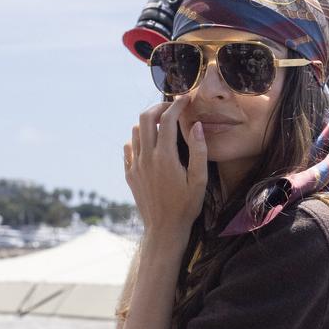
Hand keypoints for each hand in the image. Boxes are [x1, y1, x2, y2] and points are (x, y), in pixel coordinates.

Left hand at [124, 95, 206, 240]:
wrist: (164, 229)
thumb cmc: (186, 207)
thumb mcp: (199, 181)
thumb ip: (198, 151)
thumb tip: (196, 126)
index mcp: (165, 157)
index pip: (168, 119)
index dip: (177, 105)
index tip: (185, 99)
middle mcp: (146, 158)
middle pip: (145, 118)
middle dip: (158, 108)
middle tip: (170, 108)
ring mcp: (135, 166)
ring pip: (135, 131)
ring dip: (148, 123)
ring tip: (162, 126)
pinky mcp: (130, 174)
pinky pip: (129, 148)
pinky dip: (138, 139)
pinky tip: (150, 145)